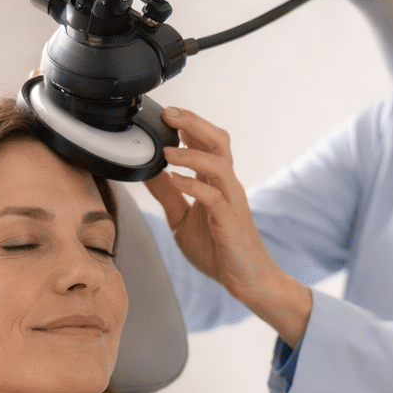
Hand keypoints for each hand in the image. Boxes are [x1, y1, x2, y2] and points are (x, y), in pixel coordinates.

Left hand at [142, 107, 312, 346]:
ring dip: (192, 154)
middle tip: (168, 114)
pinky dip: (193, 185)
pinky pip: (214, 197)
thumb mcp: (181, 218)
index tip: (164, 112)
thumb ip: (166, 194)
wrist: (247, 280)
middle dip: (194, 124)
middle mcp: (227, 185)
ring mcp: (231, 201)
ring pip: (219, 164)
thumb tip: (145, 171)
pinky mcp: (229, 222)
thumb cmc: (218, 249)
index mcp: (216, 182)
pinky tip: (175, 180)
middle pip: (218, 141)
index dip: (188, 124)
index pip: (206, 142)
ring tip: (166, 151)